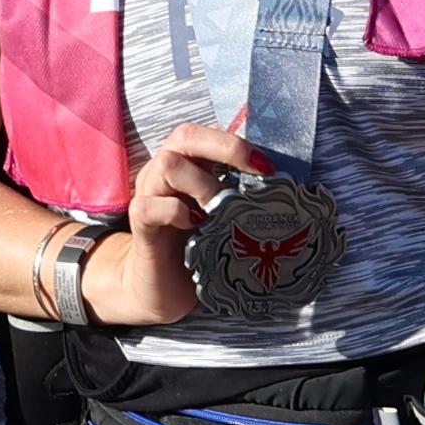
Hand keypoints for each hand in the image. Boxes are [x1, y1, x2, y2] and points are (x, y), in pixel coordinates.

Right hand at [90, 118, 262, 327]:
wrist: (162, 291)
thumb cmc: (198, 250)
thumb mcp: (225, 217)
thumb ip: (242, 196)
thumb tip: (284, 188)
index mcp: (188, 165)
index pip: (207, 133)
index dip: (239, 143)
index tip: (268, 168)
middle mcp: (164, 173)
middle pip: (186, 135)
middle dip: (227, 148)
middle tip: (256, 172)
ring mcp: (149, 196)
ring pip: (167, 164)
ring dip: (202, 183)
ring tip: (220, 209)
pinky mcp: (141, 226)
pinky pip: (148, 207)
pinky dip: (174, 212)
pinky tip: (193, 226)